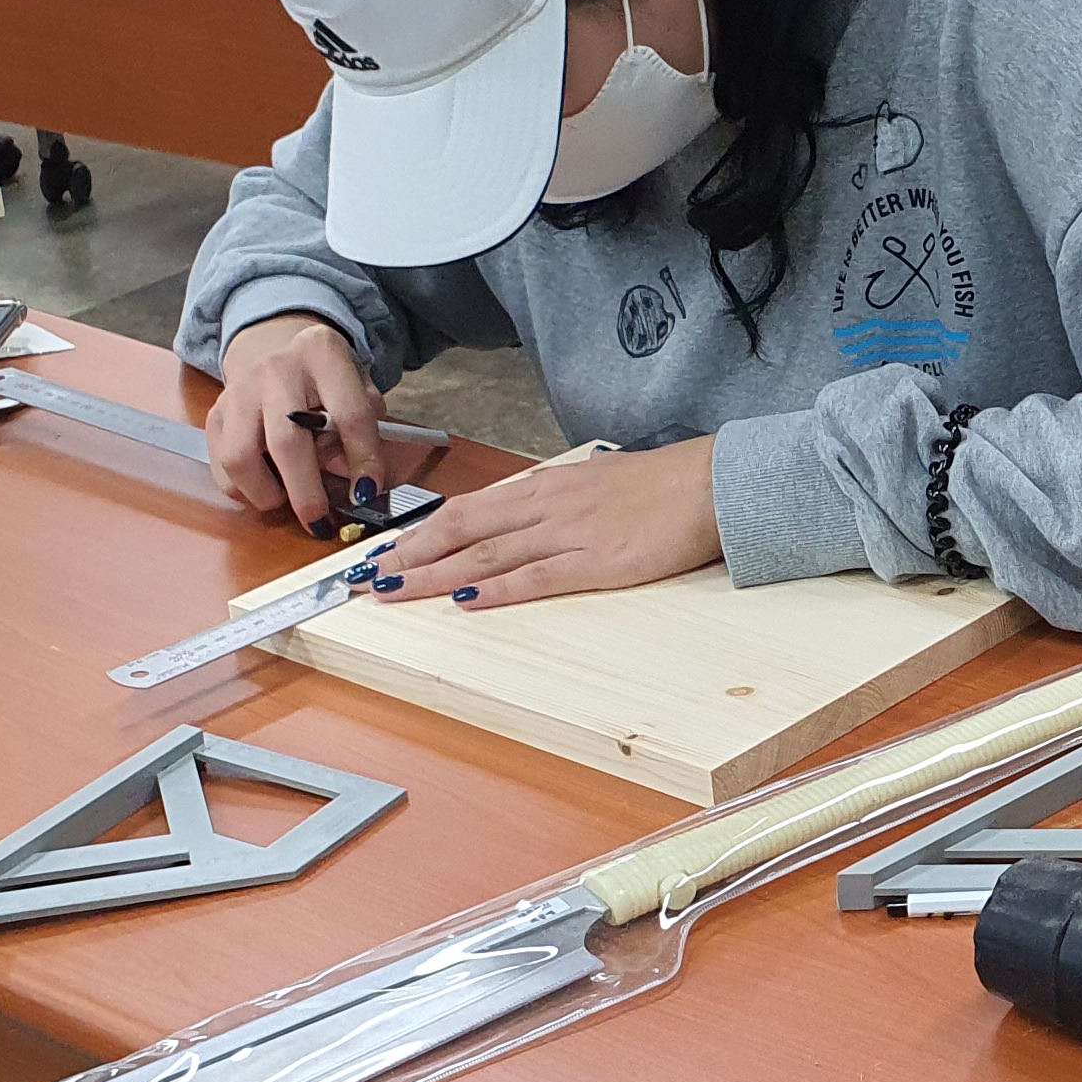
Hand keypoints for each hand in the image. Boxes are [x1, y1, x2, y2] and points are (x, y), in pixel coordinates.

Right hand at [209, 312, 382, 532]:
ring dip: (266, 492)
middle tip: (319, 521)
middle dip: (305, 491)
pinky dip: (243, 490)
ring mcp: (238, 392)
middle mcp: (275, 370)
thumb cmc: (326, 381)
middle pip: (286, 440)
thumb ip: (365, 431)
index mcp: (323, 355)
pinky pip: (222, 466)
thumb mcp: (359, 391)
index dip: (363, 458)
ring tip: (286, 499)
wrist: (275, 350)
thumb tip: (356, 481)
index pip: (350, 413)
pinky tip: (266, 486)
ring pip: (241, 457)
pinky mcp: (215, 415)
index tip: (367, 491)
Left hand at [363, 439, 721, 608]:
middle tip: (370, 578)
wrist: (710, 484)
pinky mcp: (598, 562)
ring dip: (436, 575)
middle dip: (411, 556)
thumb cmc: (661, 484)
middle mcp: (545, 506)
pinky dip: (496, 589)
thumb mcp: (597, 481)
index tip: (387, 552)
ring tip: (397, 591)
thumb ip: (558, 499)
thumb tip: (530, 511)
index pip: (466, 510)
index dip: (420, 533)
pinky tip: (465, 600)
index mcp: (544, 486)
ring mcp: (569, 534)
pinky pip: (536, 577)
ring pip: (487, 555)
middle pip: (462, 531)